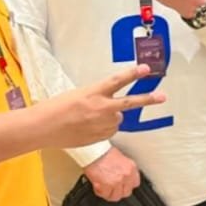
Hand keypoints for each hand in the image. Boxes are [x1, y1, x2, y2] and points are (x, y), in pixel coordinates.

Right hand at [41, 64, 164, 148]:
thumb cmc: (55, 108)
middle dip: (148, 99)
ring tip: (89, 118)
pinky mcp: (100, 136)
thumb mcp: (77, 95)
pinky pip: (110, 131)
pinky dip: (104, 128)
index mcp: (93, 92)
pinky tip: (88, 127)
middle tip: (163, 96)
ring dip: (110, 117)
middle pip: (130, 102)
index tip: (146, 68)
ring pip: (117, 119)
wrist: (42, 128)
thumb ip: (97, 98)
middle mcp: (100, 107)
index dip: (132, 73)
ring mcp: (101, 123)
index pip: (117, 80)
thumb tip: (110, 106)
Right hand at [83, 146, 140, 201]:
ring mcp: (116, 181)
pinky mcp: (106, 186)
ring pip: (116, 196)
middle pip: (126, 192)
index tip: (123, 185)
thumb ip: (124, 170)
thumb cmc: (103, 152)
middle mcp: (126, 175)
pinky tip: (98, 187)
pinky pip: (105, 195)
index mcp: (131, 167)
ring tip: (104, 189)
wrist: (94, 152)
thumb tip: (122, 179)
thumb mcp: (120, 159)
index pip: (135, 184)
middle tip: (112, 188)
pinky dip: (100, 192)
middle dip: (119, 191)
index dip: (127, 185)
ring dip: (109, 193)